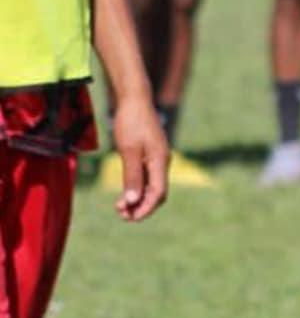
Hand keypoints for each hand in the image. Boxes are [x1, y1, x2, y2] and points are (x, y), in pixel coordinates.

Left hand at [112, 94, 168, 221]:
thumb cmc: (131, 122)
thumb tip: (133, 201)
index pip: (158, 193)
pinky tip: (124, 193)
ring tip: (120, 207)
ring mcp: (157, 158)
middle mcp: (162, 162)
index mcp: (160, 161)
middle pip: (157, 193)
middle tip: (121, 215)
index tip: (129, 218)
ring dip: (138, 199)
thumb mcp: (129, 150)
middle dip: (141, 207)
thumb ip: (132, 177)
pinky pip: (147, 178)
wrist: (134, 99)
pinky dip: (137, 188)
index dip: (145, 208)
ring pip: (152, 187)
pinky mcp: (150, 155)